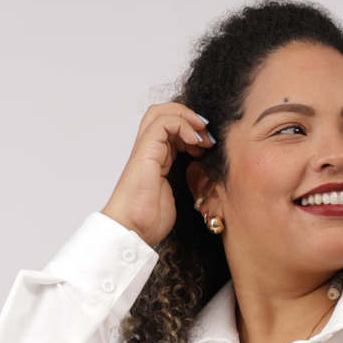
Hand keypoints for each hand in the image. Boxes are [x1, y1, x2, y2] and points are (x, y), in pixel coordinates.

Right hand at [101, 102, 214, 247]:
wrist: (134, 229)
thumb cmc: (150, 220)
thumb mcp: (178, 195)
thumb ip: (186, 178)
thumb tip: (203, 173)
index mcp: (157, 159)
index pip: (172, 128)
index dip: (191, 129)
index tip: (208, 144)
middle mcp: (150, 150)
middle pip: (164, 113)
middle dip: (189, 116)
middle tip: (207, 133)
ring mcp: (146, 149)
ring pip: (162, 112)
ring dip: (187, 117)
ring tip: (203, 135)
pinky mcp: (146, 150)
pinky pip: (163, 123)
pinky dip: (182, 124)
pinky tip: (194, 141)